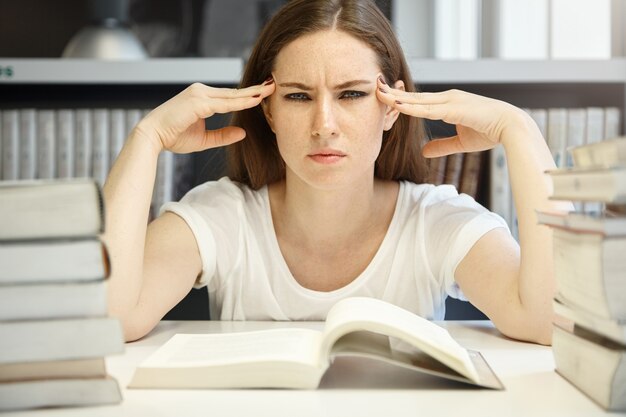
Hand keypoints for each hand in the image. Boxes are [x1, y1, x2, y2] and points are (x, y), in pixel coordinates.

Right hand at [135, 80, 275, 153]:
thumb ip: (223, 135)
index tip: (263, 93)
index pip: (230, 96)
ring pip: (231, 96)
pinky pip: (225, 103)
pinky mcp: (198, 101)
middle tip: (273, 85)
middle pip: (233, 92)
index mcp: (201, 97)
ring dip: (251, 94)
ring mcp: (199, 94)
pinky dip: (240, 102)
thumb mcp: (204, 139)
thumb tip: (243, 132)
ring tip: (268, 91)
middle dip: (254, 90)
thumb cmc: (174, 137)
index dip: (247, 96)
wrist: (153, 136)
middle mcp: (201, 91)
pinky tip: (254, 101)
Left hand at [376, 79, 526, 157]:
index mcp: (448, 103)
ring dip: (397, 97)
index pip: (419, 102)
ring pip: (417, 100)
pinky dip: (412, 107)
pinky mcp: (454, 107)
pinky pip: (428, 109)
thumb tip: (424, 151)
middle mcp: (447, 98)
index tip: (384, 97)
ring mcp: (450, 100)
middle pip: (414, 97)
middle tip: (373, 87)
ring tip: (378, 92)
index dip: (401, 99)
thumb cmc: (490, 132)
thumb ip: (442, 146)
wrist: (511, 127)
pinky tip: (397, 105)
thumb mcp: (460, 142)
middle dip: (393, 93)